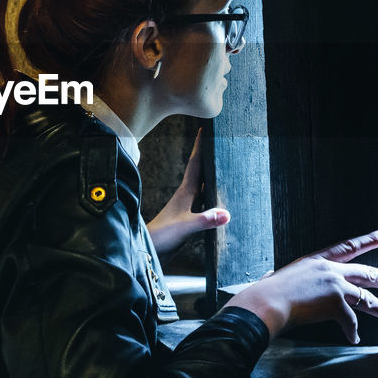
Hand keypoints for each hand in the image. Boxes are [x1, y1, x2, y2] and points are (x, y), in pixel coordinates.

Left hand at [147, 129, 228, 257]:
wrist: (149, 248)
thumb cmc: (163, 235)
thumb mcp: (186, 226)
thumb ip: (204, 220)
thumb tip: (227, 214)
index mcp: (186, 192)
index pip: (195, 164)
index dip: (199, 146)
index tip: (204, 129)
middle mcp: (187, 195)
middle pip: (200, 170)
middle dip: (209, 156)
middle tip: (219, 142)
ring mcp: (187, 206)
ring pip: (203, 185)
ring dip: (211, 174)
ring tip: (223, 164)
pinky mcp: (189, 217)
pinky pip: (204, 200)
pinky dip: (212, 195)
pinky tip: (219, 197)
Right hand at [224, 228, 377, 342]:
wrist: (267, 302)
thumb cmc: (266, 293)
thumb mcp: (279, 277)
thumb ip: (282, 277)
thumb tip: (269, 278)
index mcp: (316, 260)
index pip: (348, 247)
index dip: (369, 240)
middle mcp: (329, 269)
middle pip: (365, 272)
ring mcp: (334, 284)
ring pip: (365, 298)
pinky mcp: (335, 302)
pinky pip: (350, 321)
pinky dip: (351, 332)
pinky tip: (353, 338)